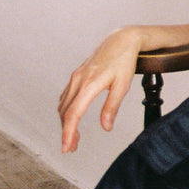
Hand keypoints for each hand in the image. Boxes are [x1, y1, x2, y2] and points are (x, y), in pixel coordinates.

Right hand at [58, 27, 142, 151]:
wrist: (121, 40)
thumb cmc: (124, 62)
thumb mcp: (122, 86)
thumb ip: (112, 107)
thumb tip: (106, 127)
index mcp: (89, 84)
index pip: (74, 114)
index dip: (68, 132)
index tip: (67, 147)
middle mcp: (78, 80)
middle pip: (65, 112)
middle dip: (66, 132)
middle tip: (71, 148)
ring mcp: (76, 77)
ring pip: (64, 105)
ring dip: (66, 123)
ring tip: (74, 138)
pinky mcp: (77, 76)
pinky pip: (66, 97)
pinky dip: (67, 111)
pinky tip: (72, 119)